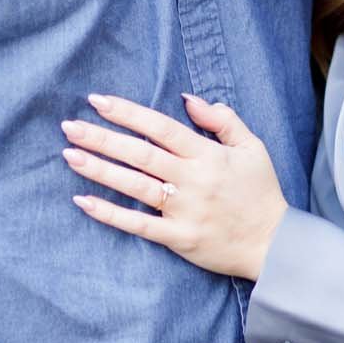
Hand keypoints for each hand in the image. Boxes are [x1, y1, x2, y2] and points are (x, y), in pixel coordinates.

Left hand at [62, 90, 288, 280]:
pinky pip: (138, 225)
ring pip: (135, 186)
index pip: (160, 127)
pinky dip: (110, 214)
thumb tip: (188, 98)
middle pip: (140, 154)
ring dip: (100, 170)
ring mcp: (184, 210)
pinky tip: (83, 201)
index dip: (127, 113)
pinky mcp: (178, 237)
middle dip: (102, 138)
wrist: (274, 244)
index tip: (97, 101)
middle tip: (69, 126)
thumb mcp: (252, 147)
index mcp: (207, 155)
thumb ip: (222, 119)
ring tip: (70, 155)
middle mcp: (193, 180)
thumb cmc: (260, 192)